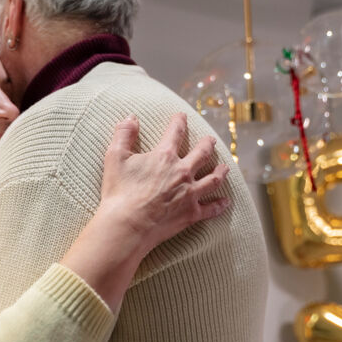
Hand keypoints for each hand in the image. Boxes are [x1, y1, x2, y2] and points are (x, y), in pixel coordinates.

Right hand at [100, 113, 229, 257]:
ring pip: (213, 179)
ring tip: (225, 167)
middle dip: (207, 144)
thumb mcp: (115, 156)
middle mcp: (183, 172)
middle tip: (211, 141)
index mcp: (165, 156)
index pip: (175, 132)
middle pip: (201, 154)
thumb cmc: (119, 192)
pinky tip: (226, 202)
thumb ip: (124, 134)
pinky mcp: (191, 214)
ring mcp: (190, 194)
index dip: (179, 122)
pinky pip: (211, 208)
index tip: (182, 116)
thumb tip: (131, 117)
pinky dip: (220, 205)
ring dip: (221, 172)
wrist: (127, 225)